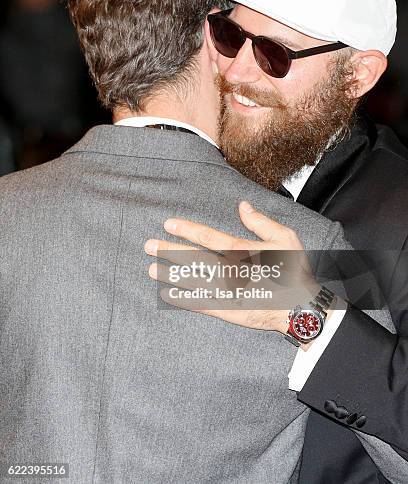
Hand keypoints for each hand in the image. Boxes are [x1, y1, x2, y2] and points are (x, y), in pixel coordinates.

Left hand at [144, 201, 320, 333]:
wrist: (302, 309)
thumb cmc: (294, 272)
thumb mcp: (285, 238)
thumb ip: (261, 222)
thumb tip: (242, 206)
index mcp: (242, 251)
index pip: (208, 237)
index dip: (187, 230)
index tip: (168, 224)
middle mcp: (229, 270)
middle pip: (193, 258)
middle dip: (169, 251)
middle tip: (148, 246)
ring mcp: (227, 292)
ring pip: (193, 281)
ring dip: (171, 274)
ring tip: (151, 269)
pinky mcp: (228, 310)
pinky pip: (200, 304)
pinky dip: (183, 299)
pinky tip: (168, 295)